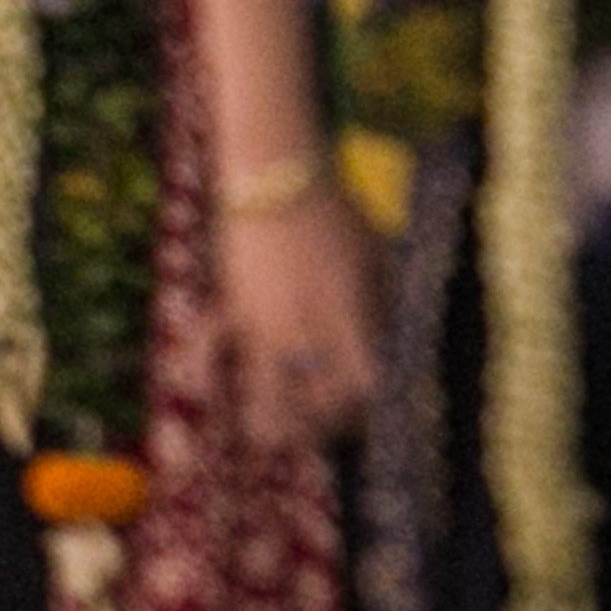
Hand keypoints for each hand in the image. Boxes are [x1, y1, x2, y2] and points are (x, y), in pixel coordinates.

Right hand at [216, 191, 384, 447]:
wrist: (274, 172)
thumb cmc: (335, 211)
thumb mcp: (377, 251)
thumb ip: (390, 300)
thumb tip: (408, 341)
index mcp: (346, 312)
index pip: (364, 386)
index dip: (372, 405)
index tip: (375, 406)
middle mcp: (304, 326)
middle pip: (319, 404)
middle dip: (329, 424)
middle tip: (332, 423)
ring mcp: (261, 322)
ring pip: (264, 397)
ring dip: (272, 425)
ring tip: (276, 437)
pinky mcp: (228, 307)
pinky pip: (209, 352)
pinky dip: (203, 376)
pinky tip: (207, 397)